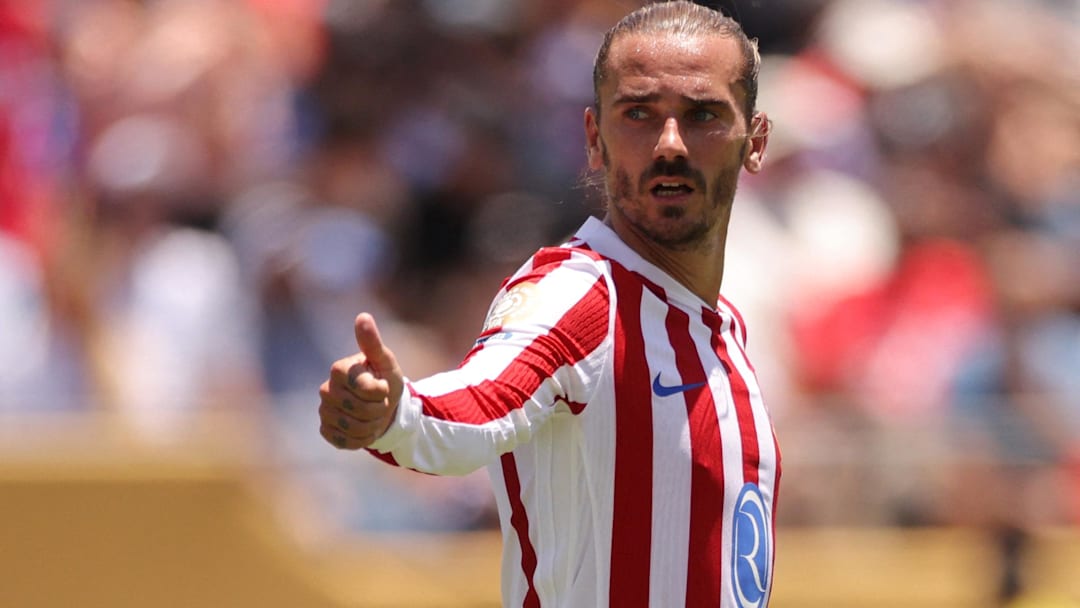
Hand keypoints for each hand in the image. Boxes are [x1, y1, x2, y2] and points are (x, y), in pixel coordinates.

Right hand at [318, 313, 404, 449]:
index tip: (382, 386)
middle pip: (359, 409)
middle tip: (380, 403)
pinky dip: (361, 439)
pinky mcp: (326, 430)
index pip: (363, 387)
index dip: (379, 390)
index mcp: (339, 369)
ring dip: (372, 425)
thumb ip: (372, 342)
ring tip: (373, 416)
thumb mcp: (385, 361)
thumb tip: (363, 316)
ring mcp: (324, 411)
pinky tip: (364, 429)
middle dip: (378, 409)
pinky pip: (344, 441)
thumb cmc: (385, 380)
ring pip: (353, 427)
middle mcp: (326, 389)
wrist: (385, 408)